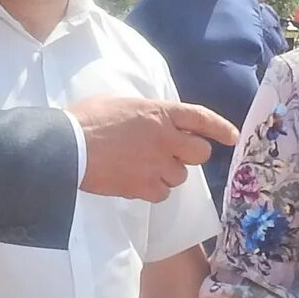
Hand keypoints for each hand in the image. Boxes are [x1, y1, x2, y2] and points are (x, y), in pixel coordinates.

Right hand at [75, 95, 237, 202]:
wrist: (67, 147)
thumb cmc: (86, 120)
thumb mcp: (121, 104)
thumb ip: (145, 113)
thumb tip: (152, 121)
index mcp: (160, 112)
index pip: (201, 118)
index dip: (220, 128)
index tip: (231, 137)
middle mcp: (165, 138)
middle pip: (199, 153)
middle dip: (189, 155)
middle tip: (170, 155)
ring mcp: (156, 164)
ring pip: (180, 176)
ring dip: (167, 173)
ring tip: (142, 167)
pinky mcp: (143, 186)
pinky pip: (162, 194)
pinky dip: (152, 190)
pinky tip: (134, 181)